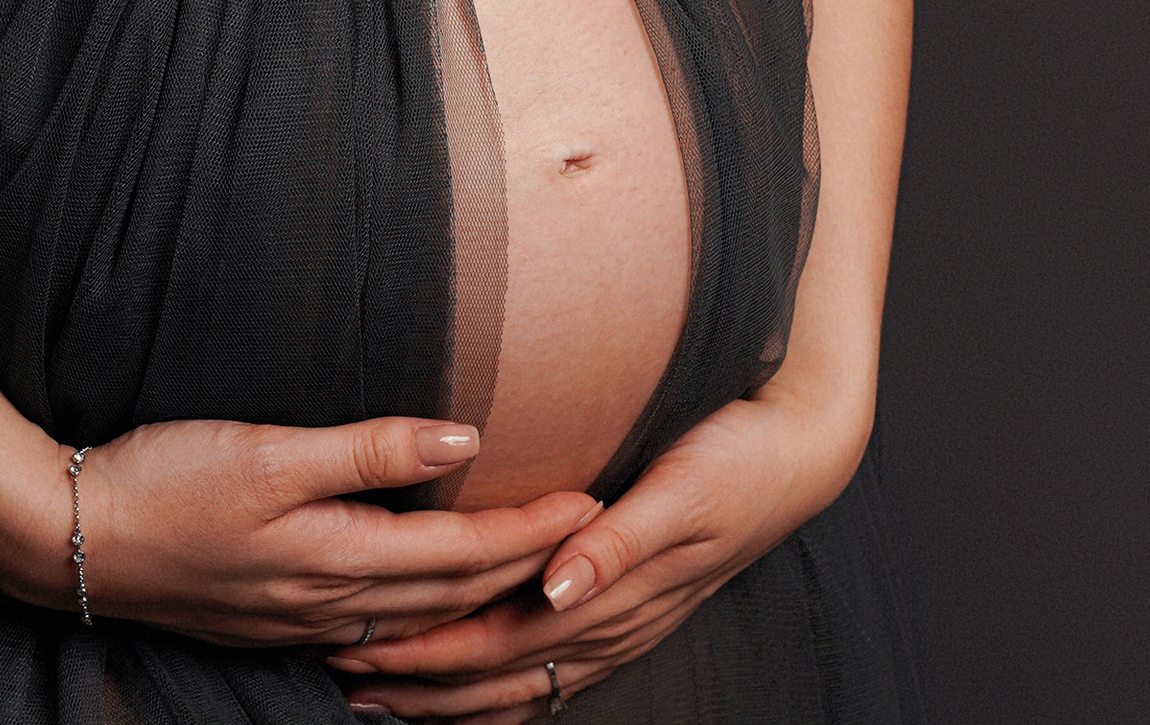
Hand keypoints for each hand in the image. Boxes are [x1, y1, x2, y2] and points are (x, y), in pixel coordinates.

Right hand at [0, 414, 600, 650]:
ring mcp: (301, 620)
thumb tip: (463, 441)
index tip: (594, 506)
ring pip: (417, 622)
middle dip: (526, 570)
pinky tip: (429, 616)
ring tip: (530, 576)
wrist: (72, 540)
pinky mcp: (273, 619)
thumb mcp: (270, 450)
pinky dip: (422, 621)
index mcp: (339, 558)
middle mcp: (331, 604)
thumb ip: (368, 448)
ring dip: (480, 603)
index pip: (465, 555)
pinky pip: (374, 632)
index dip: (533, 532)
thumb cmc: (167, 480)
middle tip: (590, 540)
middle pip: (454, 597)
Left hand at [320, 381, 869, 714]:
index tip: (368, 648)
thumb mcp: (681, 492)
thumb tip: (556, 584)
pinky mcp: (633, 606)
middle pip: (505, 670)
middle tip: (350, 677)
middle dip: (426, 680)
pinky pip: (559, 668)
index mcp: (615, 589)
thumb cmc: (735, 461)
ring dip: (455, 691)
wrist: (799, 454)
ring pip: (526, 678)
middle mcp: (615, 619)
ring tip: (386, 694)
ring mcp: (626, 620)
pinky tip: (477, 696)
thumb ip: (617, 542)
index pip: (505, 638)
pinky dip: (508, 687)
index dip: (434, 650)